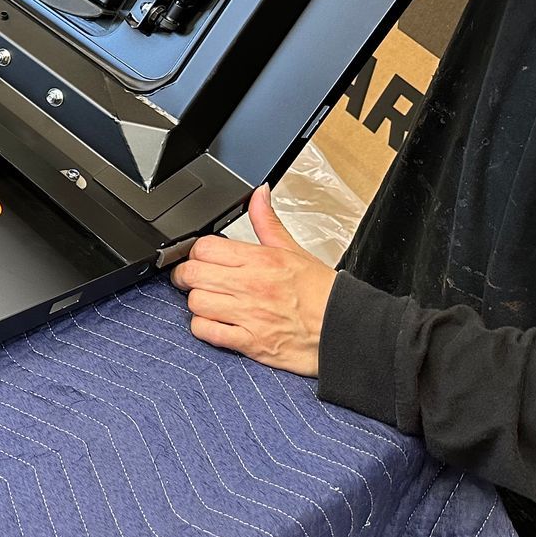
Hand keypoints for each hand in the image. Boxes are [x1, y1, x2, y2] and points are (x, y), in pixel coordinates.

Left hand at [170, 185, 336, 376]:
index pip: (204, 247)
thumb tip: (259, 194)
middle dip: (186, 276)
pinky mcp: (251, 342)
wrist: (348, 330)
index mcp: (260, 259)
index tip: (199, 258)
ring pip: (196, 303)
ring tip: (207, 302)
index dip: (196, 252)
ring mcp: (249, 315)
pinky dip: (204, 329)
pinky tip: (214, 324)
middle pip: (193, 274)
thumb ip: (267, 221)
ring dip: (196, 303)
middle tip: (192, 280)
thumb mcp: (294, 250)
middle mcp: (251, 285)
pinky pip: (208, 333)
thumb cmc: (323, 294)